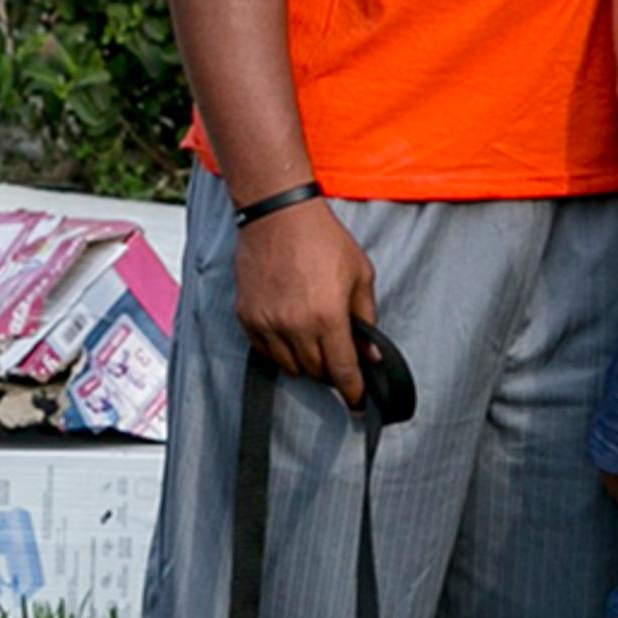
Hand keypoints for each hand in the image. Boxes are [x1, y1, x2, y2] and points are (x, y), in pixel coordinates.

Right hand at [233, 200, 376, 400]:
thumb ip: (367, 317)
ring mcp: (267, 323)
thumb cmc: (323, 239)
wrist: (278, 214)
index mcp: (327, 316)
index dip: (353, 392)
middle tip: (339, 359)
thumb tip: (370, 353)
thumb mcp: (360, 274)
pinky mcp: (247, 316)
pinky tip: (290, 334)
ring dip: (306, 363)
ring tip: (315, 343)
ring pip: (289, 366)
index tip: (358, 403)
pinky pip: (264, 351)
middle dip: (331, 372)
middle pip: (315, 372)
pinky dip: (280, 351)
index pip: (342, 371)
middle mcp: (294, 326)